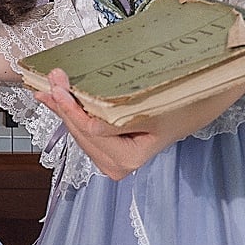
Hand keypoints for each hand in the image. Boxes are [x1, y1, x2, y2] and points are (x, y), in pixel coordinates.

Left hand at [34, 69, 169, 179]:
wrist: (193, 107)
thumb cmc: (178, 106)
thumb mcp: (149, 107)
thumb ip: (114, 116)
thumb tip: (82, 112)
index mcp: (129, 157)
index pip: (89, 130)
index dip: (70, 106)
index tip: (58, 85)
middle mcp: (118, 165)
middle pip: (80, 132)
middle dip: (63, 105)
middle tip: (52, 78)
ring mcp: (112, 160)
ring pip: (79, 132)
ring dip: (65, 109)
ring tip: (51, 87)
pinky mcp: (108, 151)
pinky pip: (84, 131)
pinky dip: (72, 113)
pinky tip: (60, 99)